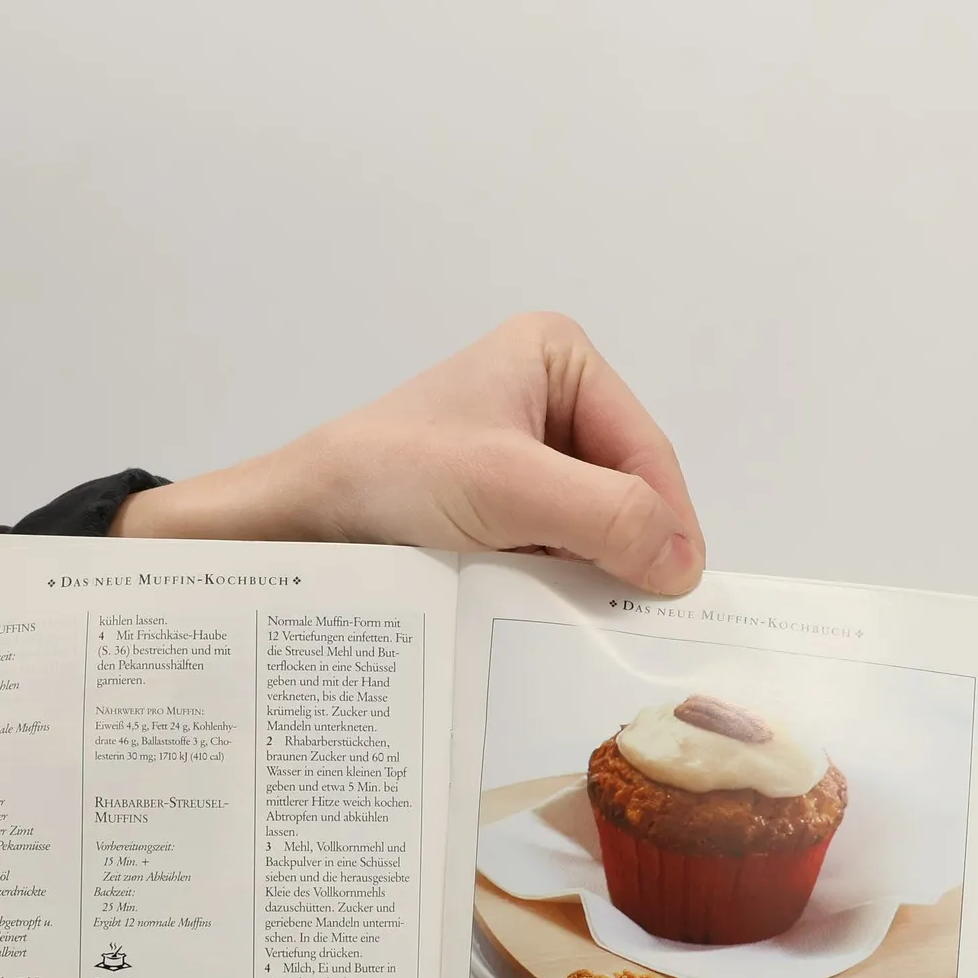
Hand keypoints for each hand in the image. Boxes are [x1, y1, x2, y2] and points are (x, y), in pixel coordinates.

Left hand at [112, 313, 705, 593]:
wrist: (294, 522)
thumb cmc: (388, 478)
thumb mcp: (505, 488)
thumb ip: (602, 515)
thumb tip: (683, 564)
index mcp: (557, 357)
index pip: (645, 448)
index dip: (669, 520)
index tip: (677, 590)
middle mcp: (547, 396)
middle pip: (626, 488)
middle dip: (630, 547)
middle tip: (639, 617)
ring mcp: (522, 453)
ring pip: (594, 524)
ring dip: (593, 570)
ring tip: (593, 620)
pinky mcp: (497, 503)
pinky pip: (555, 546)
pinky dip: (559, 580)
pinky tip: (552, 612)